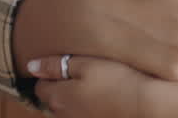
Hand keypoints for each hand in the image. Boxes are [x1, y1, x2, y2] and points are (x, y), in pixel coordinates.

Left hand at [29, 54, 151, 117]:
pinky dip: (86, 108)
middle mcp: (63, 116)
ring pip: (67, 110)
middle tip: (79, 73)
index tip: (62, 65)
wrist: (146, 105)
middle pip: (52, 100)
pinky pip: (82, 115)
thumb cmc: (117, 79)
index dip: (49, 73)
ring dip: (73, 99)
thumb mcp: (85, 64)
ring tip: (92, 86)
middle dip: (60, 88)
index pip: (40, 86)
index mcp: (57, 97)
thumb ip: (55, 65)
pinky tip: (101, 99)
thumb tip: (31, 66)